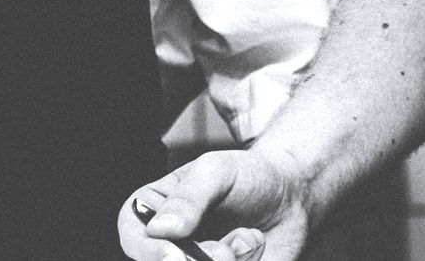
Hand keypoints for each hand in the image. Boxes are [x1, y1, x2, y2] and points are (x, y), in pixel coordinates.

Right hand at [117, 149, 309, 259]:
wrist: (290, 195)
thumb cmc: (245, 175)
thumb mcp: (215, 172)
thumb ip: (187, 198)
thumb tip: (159, 228)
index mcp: (153, 213)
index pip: (134, 238)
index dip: (148, 251)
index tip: (175, 255)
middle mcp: (170, 245)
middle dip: (199, 260)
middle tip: (225, 250)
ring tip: (246, 237)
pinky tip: (255, 245)